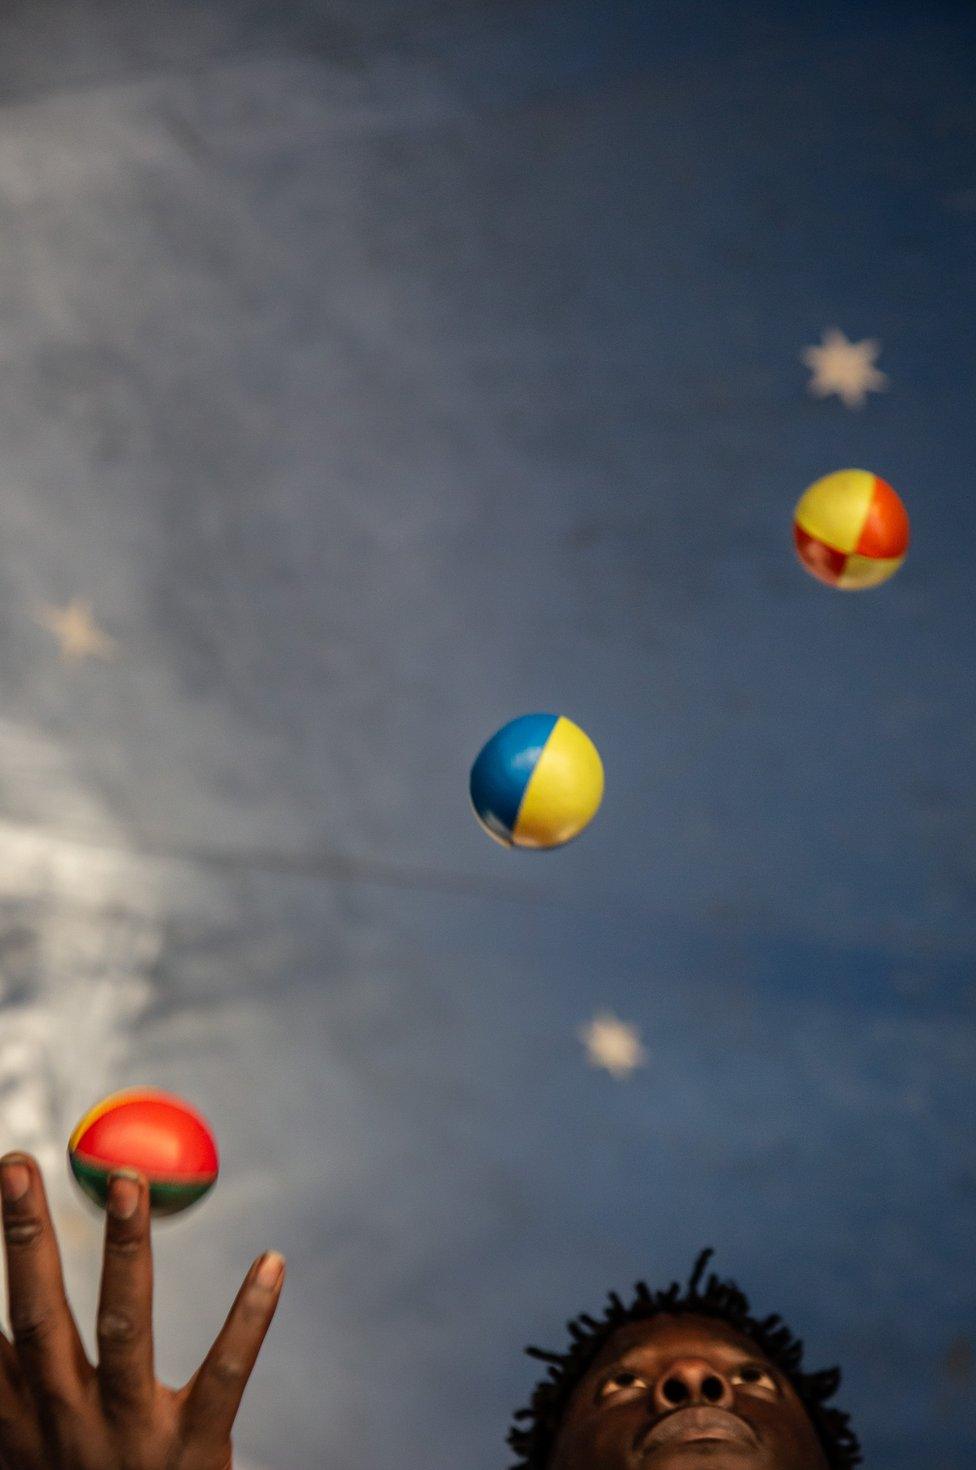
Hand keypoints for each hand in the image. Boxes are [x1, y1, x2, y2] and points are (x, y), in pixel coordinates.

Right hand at [0, 1151, 284, 1468]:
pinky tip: (272, 1261)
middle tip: (17, 1163)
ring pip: (124, 1326)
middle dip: (24, 1237)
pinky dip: (249, 1316)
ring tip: (127, 1182)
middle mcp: (64, 1421)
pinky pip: (225, 1373)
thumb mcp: (28, 1447)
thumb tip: (6, 1306)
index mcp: (18, 1421)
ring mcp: (129, 1434)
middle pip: (37, 1314)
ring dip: (122, 1249)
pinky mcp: (196, 1450)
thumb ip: (18, 1375)